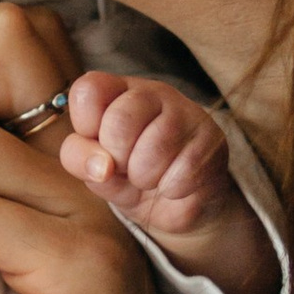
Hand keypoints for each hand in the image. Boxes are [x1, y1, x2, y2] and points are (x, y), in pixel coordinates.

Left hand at [57, 75, 279, 293]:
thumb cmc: (130, 177)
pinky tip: (175, 184)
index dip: (85, 127)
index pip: (88, 90)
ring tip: (151, 177)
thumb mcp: (95, 170)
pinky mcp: (214, 140)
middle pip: (119, 122)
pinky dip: (171, 189)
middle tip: (127, 167)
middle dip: (117, 159)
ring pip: (153, 149)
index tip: (99, 146)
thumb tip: (102, 167)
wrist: (179, 204)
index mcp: (118, 90)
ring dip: (145, 178)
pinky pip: (181, 172)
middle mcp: (153, 92)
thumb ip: (80, 160)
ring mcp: (187, 113)